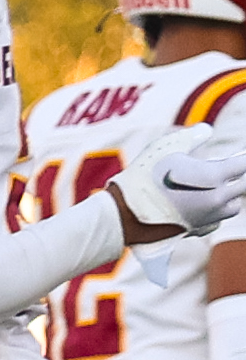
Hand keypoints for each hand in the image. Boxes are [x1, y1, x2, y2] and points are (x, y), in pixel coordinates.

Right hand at [113, 124, 245, 240]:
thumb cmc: (145, 176)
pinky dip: (213, 212)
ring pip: (233, 206)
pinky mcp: (199, 230)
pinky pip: (216, 220)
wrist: (126, 213)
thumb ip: (191, 136)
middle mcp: (219, 198)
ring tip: (215, 187)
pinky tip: (200, 205)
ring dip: (229, 195)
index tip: (238, 155)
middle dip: (238, 176)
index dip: (241, 158)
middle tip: (227, 169)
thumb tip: (207, 129)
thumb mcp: (165, 147)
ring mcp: (210, 217)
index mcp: (215, 176)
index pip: (243, 164)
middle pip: (243, 186)